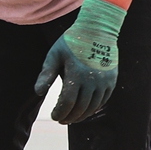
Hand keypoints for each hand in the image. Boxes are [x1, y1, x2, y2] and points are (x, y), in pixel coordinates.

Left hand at [34, 0, 126, 123]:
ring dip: (82, 115)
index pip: (67, 102)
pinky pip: (103, 100)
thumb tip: (38, 93)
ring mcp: (104, 81)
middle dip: (70, 117)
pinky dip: (93, 108)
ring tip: (72, 118)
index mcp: (76, 74)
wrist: (97, 29)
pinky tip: (85, 110)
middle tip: (62, 120)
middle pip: (80, 108)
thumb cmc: (71, 42)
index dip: (60, 112)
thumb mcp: (54, 55)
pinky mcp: (112, 80)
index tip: (54, 116)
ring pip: (93, 106)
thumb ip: (46, 75)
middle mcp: (92, 80)